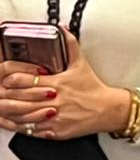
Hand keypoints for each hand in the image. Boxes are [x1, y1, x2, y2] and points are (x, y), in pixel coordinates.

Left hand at [0, 28, 130, 138]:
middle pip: (18, 100)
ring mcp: (54, 118)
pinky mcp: (55, 131)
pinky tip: (16, 122)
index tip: (8, 79)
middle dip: (6, 97)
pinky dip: (21, 126)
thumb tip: (63, 28)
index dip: (12, 80)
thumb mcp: (81, 64)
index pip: (24, 80)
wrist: (108, 110)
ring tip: (4, 108)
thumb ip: (70, 45)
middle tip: (0, 94)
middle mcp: (53, 101)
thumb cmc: (93, 88)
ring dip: (10, 113)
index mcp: (57, 83)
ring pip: (22, 117)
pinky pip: (32, 130)